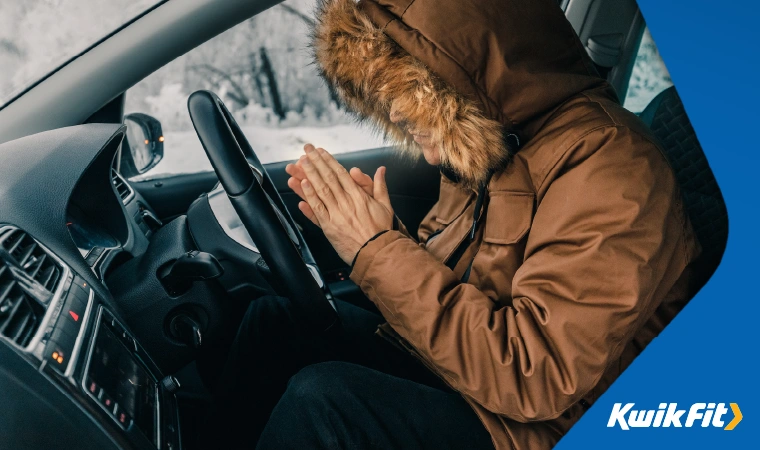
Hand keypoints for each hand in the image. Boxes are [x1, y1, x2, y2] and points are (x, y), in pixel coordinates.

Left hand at [290, 144, 393, 263]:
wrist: (377, 252)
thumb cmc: (381, 231)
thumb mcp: (385, 205)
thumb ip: (380, 186)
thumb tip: (381, 170)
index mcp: (359, 196)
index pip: (341, 173)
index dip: (329, 160)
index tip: (320, 151)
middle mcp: (346, 202)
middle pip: (328, 177)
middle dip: (316, 162)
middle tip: (306, 149)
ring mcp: (336, 214)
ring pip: (320, 189)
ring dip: (309, 174)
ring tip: (300, 162)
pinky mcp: (329, 226)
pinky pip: (317, 208)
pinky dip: (309, 196)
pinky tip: (302, 185)